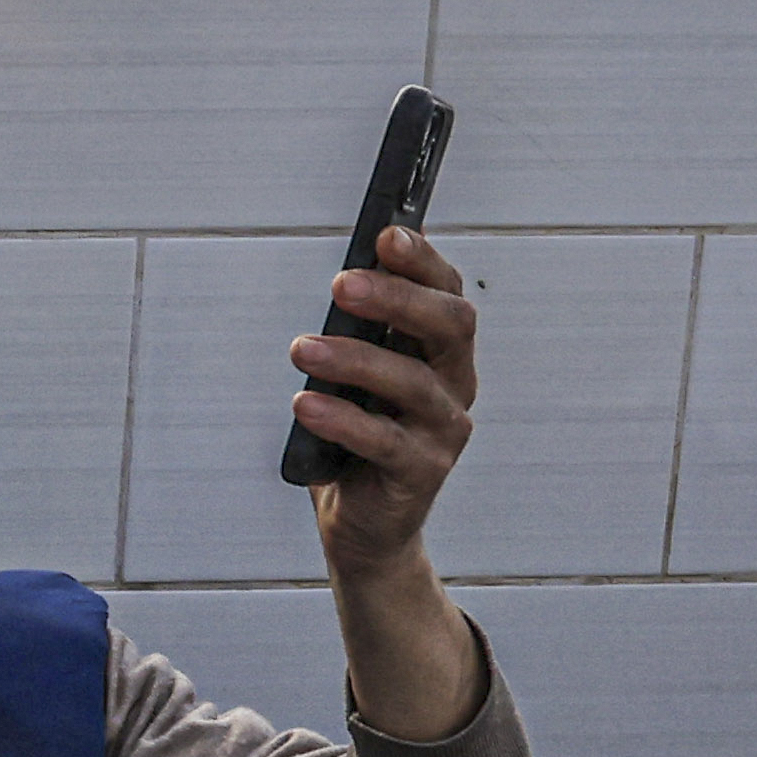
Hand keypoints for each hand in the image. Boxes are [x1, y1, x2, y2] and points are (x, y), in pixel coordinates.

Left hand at [291, 223, 480, 578]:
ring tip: (302, 349)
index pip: (447, 292)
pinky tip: (305, 405)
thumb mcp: (354, 377)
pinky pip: (385, 441)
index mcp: (442, 351)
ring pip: (412, 382)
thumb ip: (357, 333)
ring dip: (353, 359)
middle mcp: (454, 383)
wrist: (362, 522)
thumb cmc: (354, 437)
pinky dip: (342, 419)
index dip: (422, 261)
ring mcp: (444, 430)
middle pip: (448, 326)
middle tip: (343, 283)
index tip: (386, 234)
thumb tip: (343, 282)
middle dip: (398, 298)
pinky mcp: (422, 473)